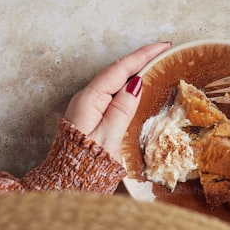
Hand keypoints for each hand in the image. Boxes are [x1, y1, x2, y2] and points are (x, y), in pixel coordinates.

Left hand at [64, 42, 171, 157]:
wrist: (65, 183)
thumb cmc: (87, 163)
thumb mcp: (109, 137)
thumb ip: (122, 109)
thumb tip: (136, 83)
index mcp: (90, 99)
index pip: (120, 69)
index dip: (142, 55)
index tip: (163, 46)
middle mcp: (86, 99)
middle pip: (116, 72)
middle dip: (139, 59)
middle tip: (163, 51)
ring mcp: (86, 107)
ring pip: (113, 82)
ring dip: (134, 71)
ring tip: (154, 64)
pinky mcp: (89, 117)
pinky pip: (111, 94)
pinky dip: (126, 86)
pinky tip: (136, 87)